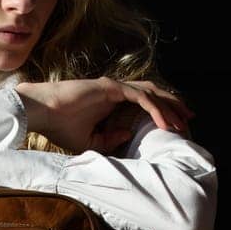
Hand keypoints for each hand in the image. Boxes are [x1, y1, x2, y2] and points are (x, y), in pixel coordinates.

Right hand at [16, 77, 192, 152]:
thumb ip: (110, 139)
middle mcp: (115, 91)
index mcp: (110, 101)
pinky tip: (165, 124)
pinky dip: (155, 109)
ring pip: (151, 93)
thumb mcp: (89, 142)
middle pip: (152, 94)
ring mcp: (114, 87)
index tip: (175, 127)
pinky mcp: (111, 87)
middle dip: (173, 106)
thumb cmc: (59, 127)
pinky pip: (141, 98)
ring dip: (169, 106)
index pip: (143, 103)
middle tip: (189, 119)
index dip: (161, 112)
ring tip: (183, 121)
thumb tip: (128, 135)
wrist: (41, 113)